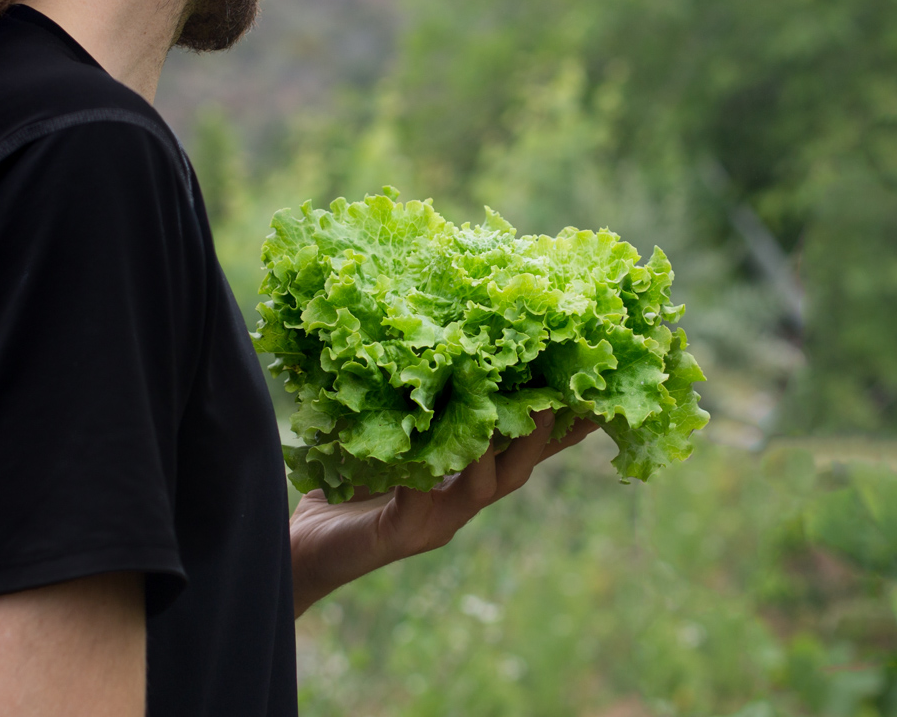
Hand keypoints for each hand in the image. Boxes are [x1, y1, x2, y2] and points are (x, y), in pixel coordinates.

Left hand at [287, 409, 597, 615]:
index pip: (522, 452)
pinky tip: (436, 450)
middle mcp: (458, 505)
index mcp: (462, 480)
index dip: (561, 427)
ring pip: (485, 487)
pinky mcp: (401, 533)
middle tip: (565, 395)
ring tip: (518, 414)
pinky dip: (431, 471)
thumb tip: (438, 344)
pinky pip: (422, 498)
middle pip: (518, 470)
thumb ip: (416, 409)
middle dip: (545, 435)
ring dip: (502, 449)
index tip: (596, 394)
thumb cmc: (341, 491)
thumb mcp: (385, 442)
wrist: (300, 552)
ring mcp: (434, 523)